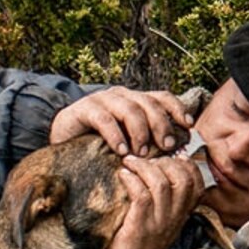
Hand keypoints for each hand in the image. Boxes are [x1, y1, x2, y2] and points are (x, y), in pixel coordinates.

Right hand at [50, 86, 193, 155]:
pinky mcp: (84, 109)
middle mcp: (121, 96)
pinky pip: (105, 119)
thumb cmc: (98, 144)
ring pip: (130, 109)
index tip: (189, 126)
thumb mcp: (127, 140)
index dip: (177, 109)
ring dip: (140, 131)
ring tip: (142, 153)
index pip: (162, 97)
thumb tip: (176, 151)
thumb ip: (147, 140)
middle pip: (149, 103)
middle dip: (161, 124)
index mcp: (135, 100)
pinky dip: (116, 135)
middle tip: (167, 146)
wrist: (60, 140)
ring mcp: (103, 100)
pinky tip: (121, 151)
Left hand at [100, 149, 206, 248]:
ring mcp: (158, 223)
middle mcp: (174, 217)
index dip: (183, 162)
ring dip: (144, 167)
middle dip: (163, 161)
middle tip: (142, 158)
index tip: (165, 156)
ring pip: (162, 184)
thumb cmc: (138, 247)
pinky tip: (122, 176)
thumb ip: (162, 200)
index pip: (195, 180)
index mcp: (181, 213)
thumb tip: (154, 170)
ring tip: (128, 163)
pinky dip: (132, 181)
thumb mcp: (159, 221)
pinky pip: (142, 197)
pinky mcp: (140, 228)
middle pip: (182, 177)